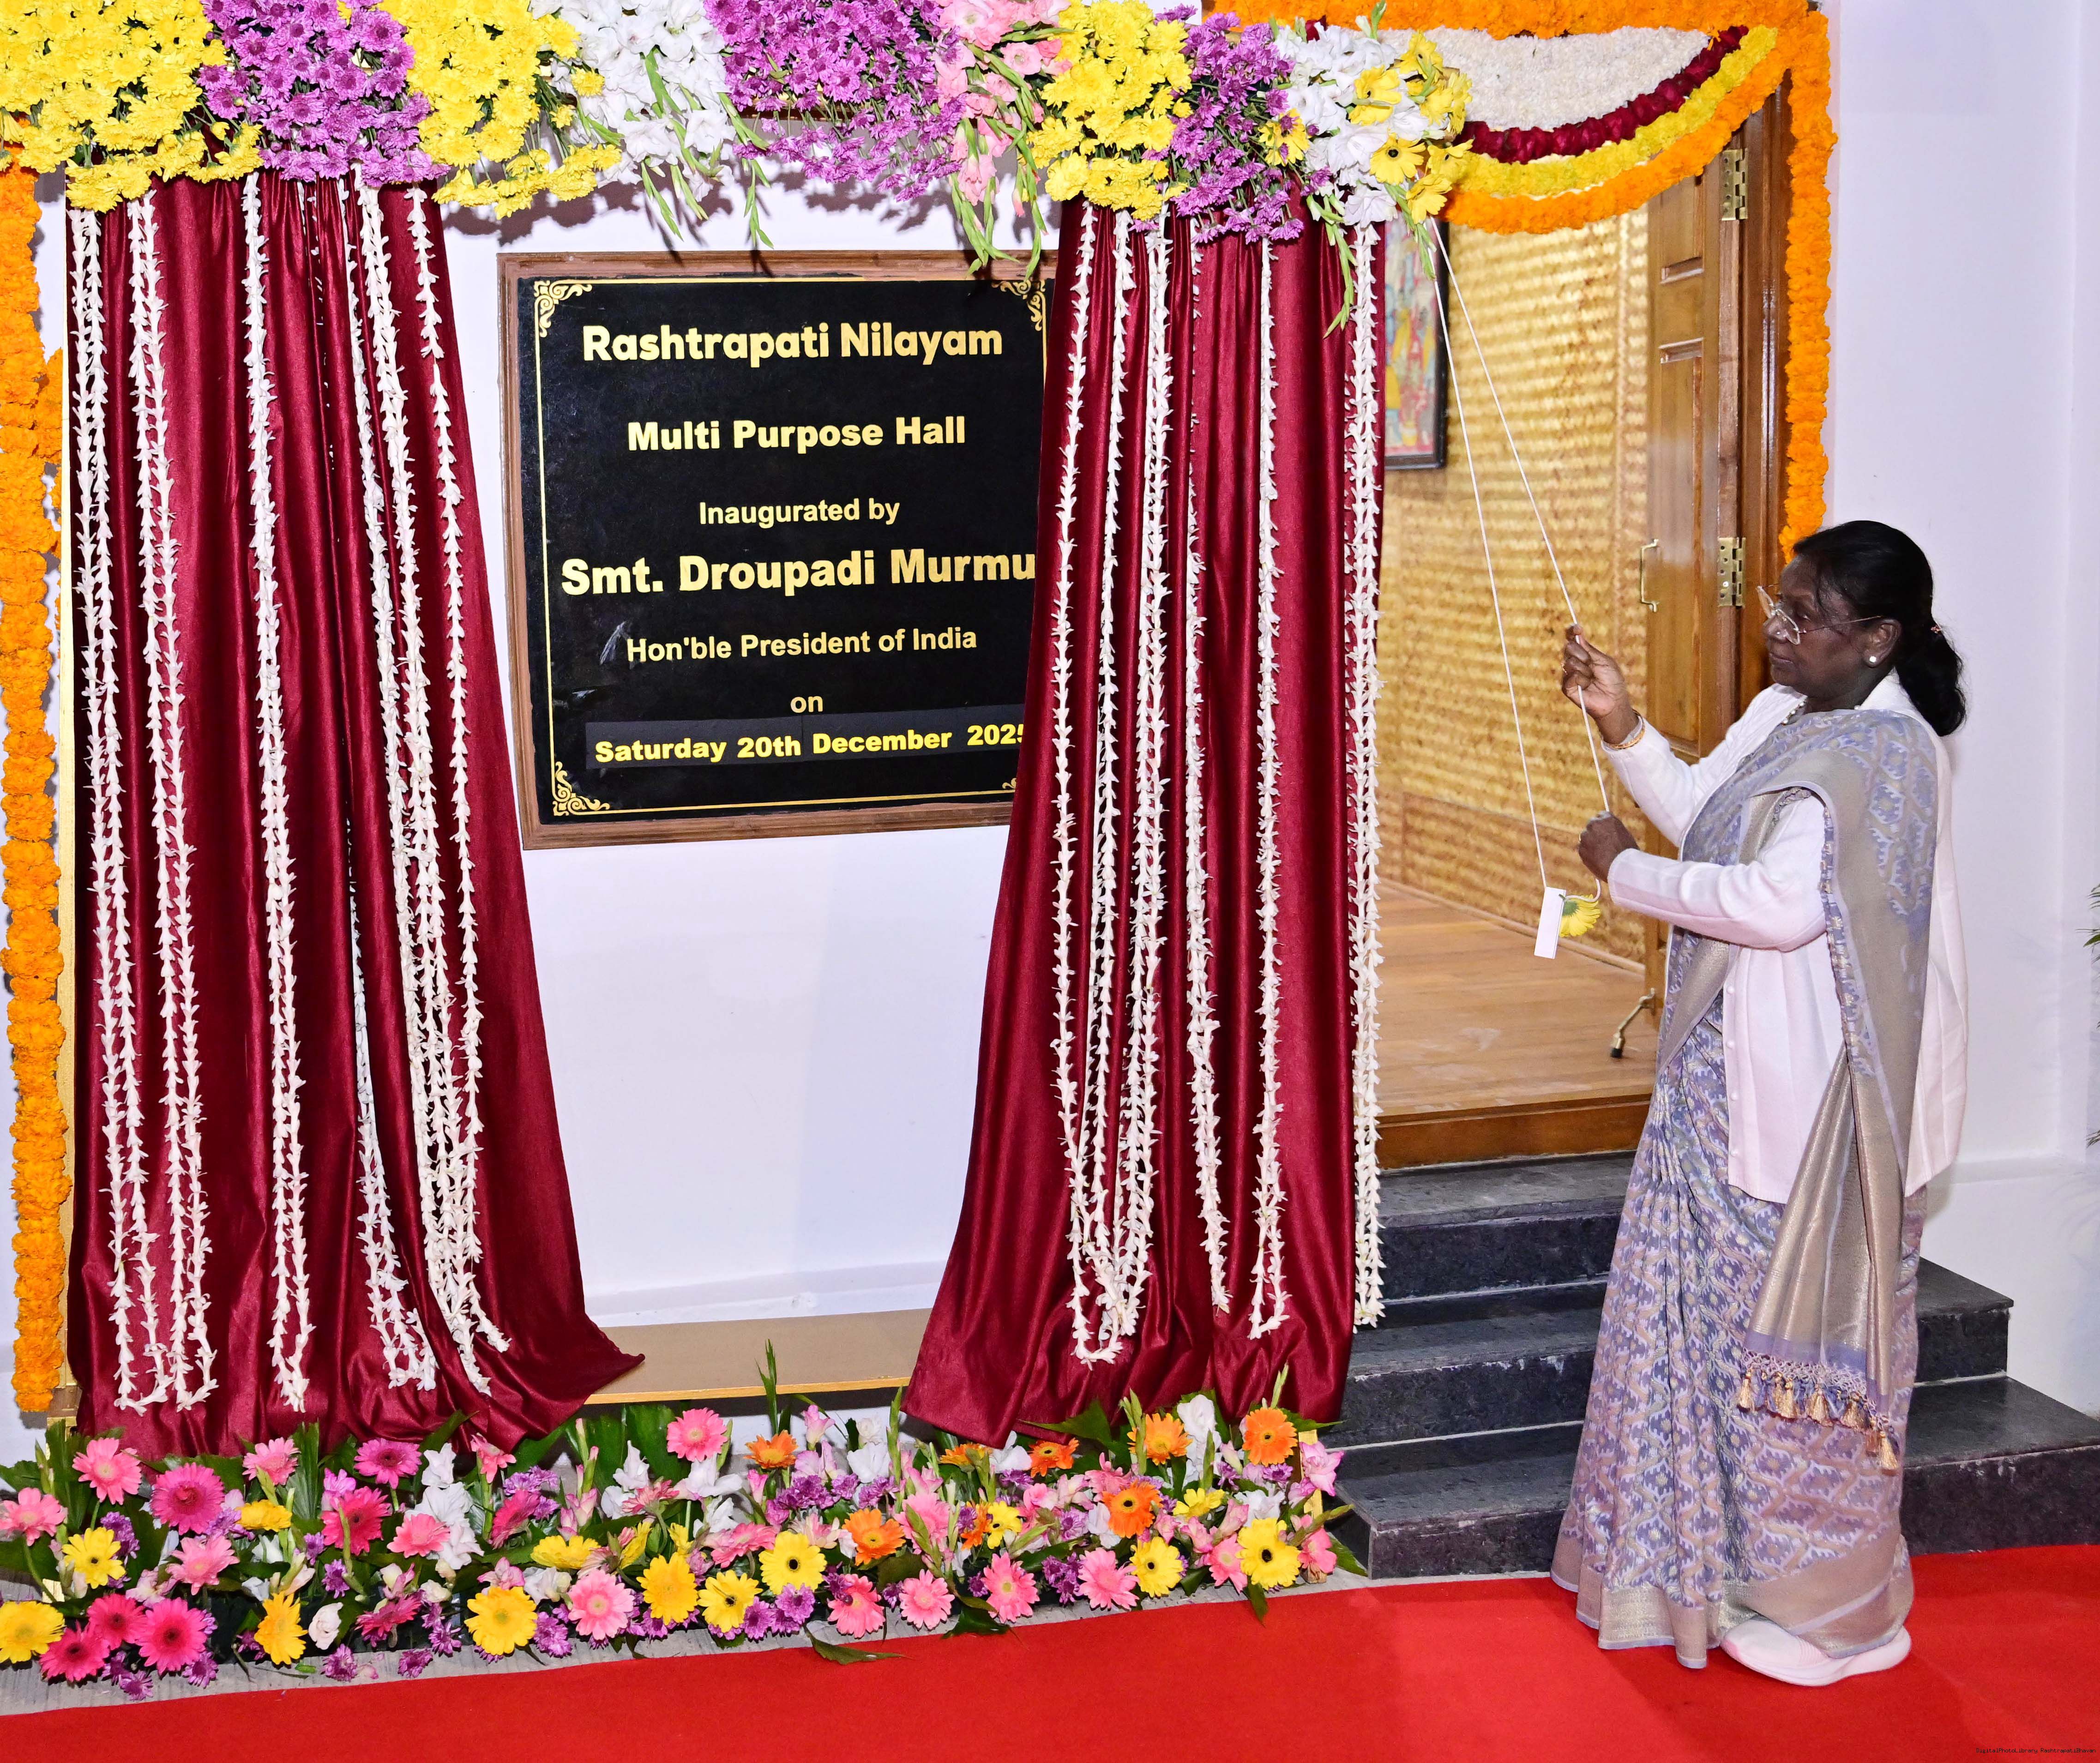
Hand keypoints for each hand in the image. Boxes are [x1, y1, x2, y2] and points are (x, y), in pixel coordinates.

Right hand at [1561, 626, 1636, 743]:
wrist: (1614, 700)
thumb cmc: (1612, 680)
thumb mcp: (1603, 660)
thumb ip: (1589, 649)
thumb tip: (1578, 634)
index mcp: (1584, 654)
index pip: (1572, 639)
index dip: (1572, 632)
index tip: (1577, 628)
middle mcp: (1574, 662)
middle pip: (1569, 648)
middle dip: (1583, 655)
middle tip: (1592, 665)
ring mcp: (1569, 675)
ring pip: (1569, 662)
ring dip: (1585, 670)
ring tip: (1592, 679)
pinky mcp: (1567, 687)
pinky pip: (1569, 677)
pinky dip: (1580, 680)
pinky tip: (1586, 686)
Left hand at [1579, 813, 1637, 881]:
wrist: (1621, 866)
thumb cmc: (1627, 852)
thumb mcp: (1624, 834)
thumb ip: (1613, 830)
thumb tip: (1608, 833)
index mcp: (1607, 818)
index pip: (1601, 816)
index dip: (1603, 825)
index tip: (1604, 831)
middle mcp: (1594, 824)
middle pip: (1592, 826)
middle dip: (1595, 833)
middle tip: (1602, 843)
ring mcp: (1585, 836)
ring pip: (1586, 838)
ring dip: (1590, 843)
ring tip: (1601, 854)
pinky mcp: (1581, 849)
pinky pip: (1583, 850)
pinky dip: (1588, 854)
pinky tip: (1597, 860)